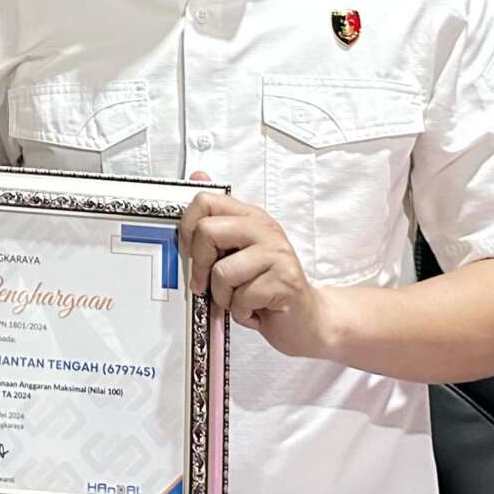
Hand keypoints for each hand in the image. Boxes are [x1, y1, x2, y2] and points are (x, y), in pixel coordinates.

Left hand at [180, 172, 328, 357]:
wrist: (306, 318)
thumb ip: (216, 220)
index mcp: (250, 216)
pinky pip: (241, 298)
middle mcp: (264, 229)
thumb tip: (198, 175)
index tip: (190, 252)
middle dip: (200, 265)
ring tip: (239, 299)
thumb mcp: (236, 251)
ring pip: (222, 272)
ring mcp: (277, 254)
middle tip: (206, 283)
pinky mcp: (284, 281)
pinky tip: (254, 309)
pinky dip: (240, 312)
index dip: (187, 229)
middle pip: (207, 232)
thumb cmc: (266, 285)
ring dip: (223, 297)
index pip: (205, 201)